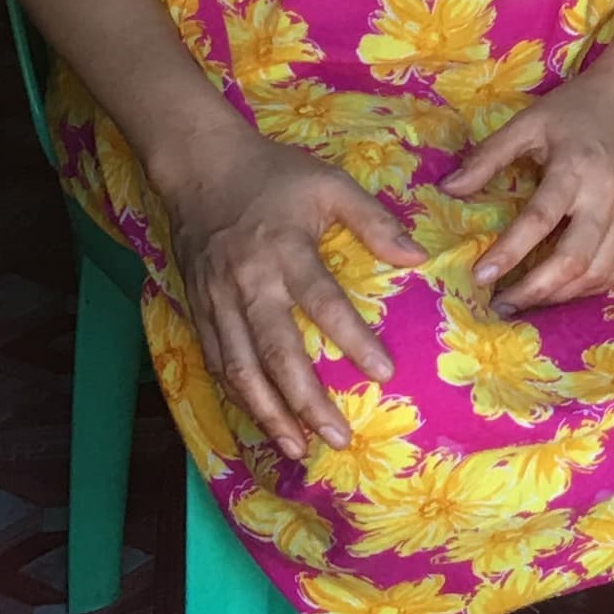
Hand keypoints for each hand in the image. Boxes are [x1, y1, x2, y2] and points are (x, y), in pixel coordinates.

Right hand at [156, 128, 425, 451]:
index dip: (353, 339)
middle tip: (338, 438)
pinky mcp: (197, 308)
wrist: (199, 165)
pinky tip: (260, 420)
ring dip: (267, 413)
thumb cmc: (273, 174)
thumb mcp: (329, 183)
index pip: (322, 302)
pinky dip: (237, 396)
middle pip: (276, 352)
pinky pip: (216, 362)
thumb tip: (417, 257)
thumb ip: (373, 220)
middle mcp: (248, 283)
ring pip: (240, 369)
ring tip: (297, 448)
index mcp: (284, 251)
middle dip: (306, 401)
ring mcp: (217, 300)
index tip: (384, 373)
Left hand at [442, 21, 613, 311]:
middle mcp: (607, 197)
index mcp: (576, 168)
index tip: (480, 277)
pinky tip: (565, 290)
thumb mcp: (530, 121)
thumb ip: (488, 157)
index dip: (509, 253)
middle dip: (534, 290)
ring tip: (526, 302)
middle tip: (500, 304)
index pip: (539, 220)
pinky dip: (591, 288)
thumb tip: (447, 190)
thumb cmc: (582, 106)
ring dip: (561, 296)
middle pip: (574, 260)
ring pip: (599, 273)